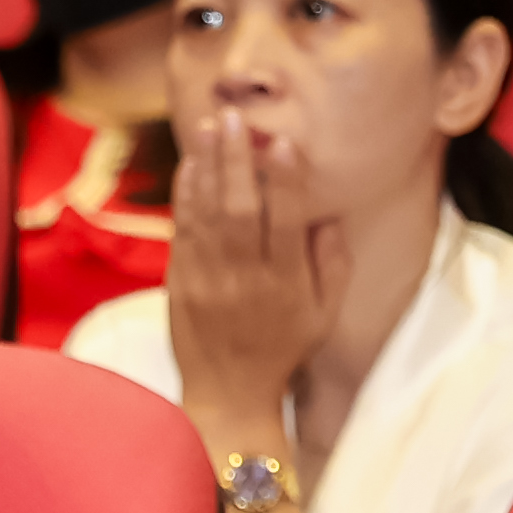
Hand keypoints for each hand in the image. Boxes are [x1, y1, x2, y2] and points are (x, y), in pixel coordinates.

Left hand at [165, 103, 347, 445]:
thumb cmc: (284, 347)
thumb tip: (328, 213)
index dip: (287, 182)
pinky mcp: (180, 285)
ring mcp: (208, 282)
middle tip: (235, 118)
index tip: (285, 142)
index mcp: (289, 284)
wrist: (228, 394)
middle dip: (238, 162)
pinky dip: (185, 199)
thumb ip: (333, 262)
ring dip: (208, 169)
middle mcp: (247, 280)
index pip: (288, 223)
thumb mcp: (325, 312)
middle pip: (241, 211)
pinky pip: (183, 234)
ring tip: (210, 127)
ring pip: (208, 217)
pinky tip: (190, 167)